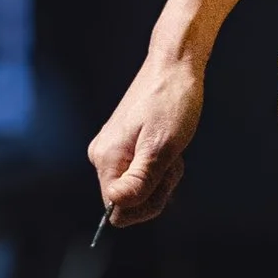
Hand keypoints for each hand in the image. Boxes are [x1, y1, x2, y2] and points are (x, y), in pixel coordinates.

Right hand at [87, 50, 204, 225]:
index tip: (163, 177)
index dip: (145, 203)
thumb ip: (139, 182)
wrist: (174, 66)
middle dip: (156, 188)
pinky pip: (142, 172)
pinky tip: (168, 145)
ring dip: (161, 175)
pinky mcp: (124, 144)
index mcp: (106, 158)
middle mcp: (102, 156)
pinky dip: (160, 165)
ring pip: (138, 187)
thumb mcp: (161, 148)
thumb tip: (116, 207)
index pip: (117, 210)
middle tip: (171, 159)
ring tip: (171, 148)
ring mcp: (113, 150)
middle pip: (128, 201)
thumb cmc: (170, 102)